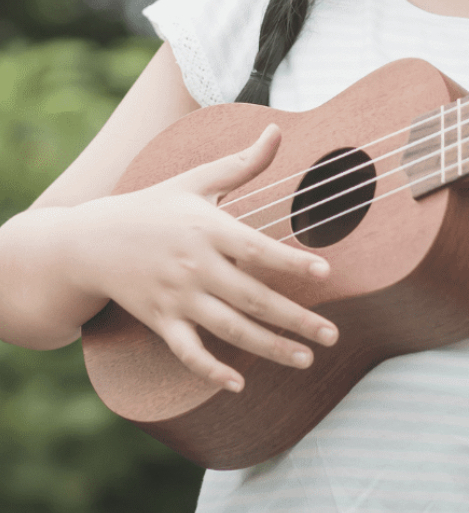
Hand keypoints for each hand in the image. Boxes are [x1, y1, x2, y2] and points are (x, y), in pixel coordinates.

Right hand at [69, 125, 337, 392]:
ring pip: (229, 330)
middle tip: (333, 334)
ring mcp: (177, 297)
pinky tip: (239, 384)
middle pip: (253, 298)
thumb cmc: (155, 204)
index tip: (326, 274)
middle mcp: (196, 266)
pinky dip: (210, 370)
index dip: (291, 262)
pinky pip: (187, 352)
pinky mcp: (160, 321)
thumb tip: (277, 129)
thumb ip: (243, 162)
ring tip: (306, 358)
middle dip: (295, 319)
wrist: (91, 240)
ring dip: (269, 348)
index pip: (257, 249)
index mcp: (209, 229)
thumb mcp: (197, 180)